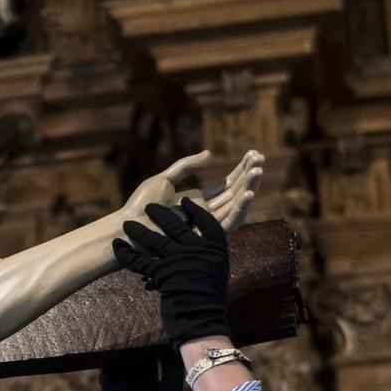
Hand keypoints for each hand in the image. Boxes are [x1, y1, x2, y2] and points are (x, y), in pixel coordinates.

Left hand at [114, 197, 233, 352]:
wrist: (203, 322)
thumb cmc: (209, 302)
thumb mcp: (214, 275)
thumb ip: (204, 259)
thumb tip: (194, 248)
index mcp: (215, 250)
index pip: (207, 222)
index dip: (195, 210)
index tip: (185, 200)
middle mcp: (198, 250)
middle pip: (177, 226)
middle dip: (162, 214)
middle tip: (150, 206)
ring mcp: (180, 260)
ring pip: (155, 240)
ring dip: (138, 231)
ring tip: (127, 224)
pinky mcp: (162, 273)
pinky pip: (139, 260)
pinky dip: (126, 254)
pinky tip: (117, 246)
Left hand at [124, 150, 261, 231]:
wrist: (129, 227)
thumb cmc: (142, 204)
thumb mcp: (165, 178)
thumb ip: (186, 166)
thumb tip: (210, 154)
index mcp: (198, 202)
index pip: (227, 185)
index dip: (240, 170)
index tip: (253, 154)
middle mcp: (205, 214)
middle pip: (234, 193)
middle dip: (249, 176)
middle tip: (261, 159)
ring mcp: (205, 226)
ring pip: (235, 206)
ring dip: (249, 188)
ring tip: (258, 172)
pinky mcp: (202, 236)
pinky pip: (228, 224)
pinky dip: (240, 209)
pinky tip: (249, 194)